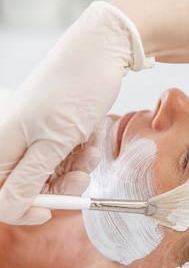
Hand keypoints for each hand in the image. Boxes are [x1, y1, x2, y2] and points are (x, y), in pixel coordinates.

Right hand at [0, 2, 152, 224]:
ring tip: (90, 148)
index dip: (23, 209)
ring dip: (77, 168)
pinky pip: (68, 157)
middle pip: (31, 188)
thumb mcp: (54, 142)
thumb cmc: (75, 90)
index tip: (50, 212)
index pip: (0, 196)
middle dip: (60, 186)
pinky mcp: (56, 131)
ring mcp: (36, 136)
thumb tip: (10, 208)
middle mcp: (14, 142)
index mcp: (1, 145)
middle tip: (81, 173)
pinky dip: (83, 153)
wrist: (100, 55)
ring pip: (54, 174)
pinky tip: (92, 138)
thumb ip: (29, 178)